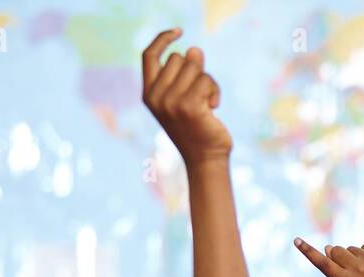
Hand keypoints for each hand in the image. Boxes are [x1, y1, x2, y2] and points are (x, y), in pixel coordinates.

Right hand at [142, 28, 229, 164]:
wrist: (205, 159)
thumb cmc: (196, 128)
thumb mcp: (183, 99)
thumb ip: (184, 74)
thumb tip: (195, 50)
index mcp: (148, 95)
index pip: (148, 55)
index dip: (162, 39)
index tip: (179, 31)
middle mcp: (156, 97)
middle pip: (179, 58)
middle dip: (195, 70)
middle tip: (200, 94)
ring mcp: (171, 102)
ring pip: (194, 67)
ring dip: (207, 81)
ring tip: (207, 102)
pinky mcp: (189, 106)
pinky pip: (206, 80)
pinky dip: (215, 91)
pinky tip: (214, 108)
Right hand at [294, 238, 363, 276]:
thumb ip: (333, 272)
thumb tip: (328, 248)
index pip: (323, 264)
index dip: (308, 252)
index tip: (296, 240)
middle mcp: (358, 269)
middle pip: (336, 250)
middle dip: (335, 256)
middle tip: (344, 269)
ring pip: (350, 249)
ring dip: (351, 257)